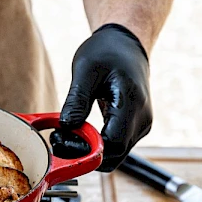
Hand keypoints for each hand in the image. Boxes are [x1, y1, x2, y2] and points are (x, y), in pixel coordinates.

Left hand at [51, 23, 150, 171]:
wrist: (127, 46)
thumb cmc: (107, 53)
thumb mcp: (85, 70)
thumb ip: (77, 100)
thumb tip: (66, 126)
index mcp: (132, 104)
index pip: (113, 144)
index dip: (86, 149)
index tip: (62, 137)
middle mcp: (142, 120)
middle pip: (114, 155)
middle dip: (85, 154)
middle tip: (58, 139)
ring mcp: (141, 126)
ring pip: (115, 155)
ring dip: (90, 151)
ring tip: (67, 134)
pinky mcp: (135, 128)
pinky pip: (116, 147)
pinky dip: (97, 146)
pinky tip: (79, 132)